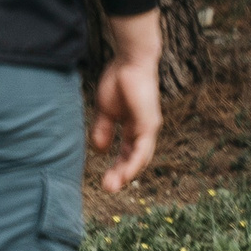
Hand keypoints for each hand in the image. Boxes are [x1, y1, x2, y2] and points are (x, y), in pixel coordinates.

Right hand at [92, 10, 161, 193]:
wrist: (129, 61)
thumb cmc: (119, 81)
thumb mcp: (105, 111)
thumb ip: (103, 130)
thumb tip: (101, 151)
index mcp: (133, 127)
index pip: (126, 153)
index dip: (116, 167)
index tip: (104, 180)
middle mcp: (143, 130)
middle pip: (133, 159)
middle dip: (120, 175)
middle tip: (107, 189)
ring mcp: (148, 127)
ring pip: (140, 157)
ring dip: (126, 173)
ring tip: (112, 186)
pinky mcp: (149, 123)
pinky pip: (143, 148)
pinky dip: (134, 162)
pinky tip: (126, 174)